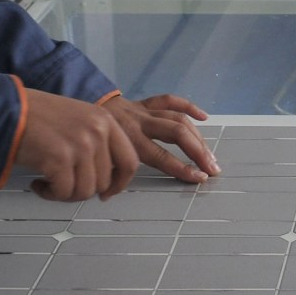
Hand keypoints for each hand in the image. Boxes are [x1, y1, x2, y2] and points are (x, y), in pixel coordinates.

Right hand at [15, 89, 139, 201]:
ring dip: (64, 194)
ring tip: (49, 182)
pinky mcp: (60, 158)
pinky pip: (63, 192)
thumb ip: (97, 142)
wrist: (9, 108)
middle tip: (64, 185)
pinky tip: (38, 183)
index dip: (120, 183)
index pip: (130, 161)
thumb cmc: (37, 114)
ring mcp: (80, 145)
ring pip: (85, 191)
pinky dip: (49, 194)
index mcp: (105, 121)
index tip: (108, 192)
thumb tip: (105, 178)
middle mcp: (97, 132)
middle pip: (105, 181)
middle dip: (83, 190)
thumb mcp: (79, 118)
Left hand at [100, 93, 217, 183]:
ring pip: (178, 119)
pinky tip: (204, 118)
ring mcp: (145, 112)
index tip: (199, 178)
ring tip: (210, 153)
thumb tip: (111, 194)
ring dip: (198, 137)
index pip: (161, 156)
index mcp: (128, 140)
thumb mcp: (97, 158)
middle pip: (177, 134)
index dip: (182, 168)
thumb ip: (110, 172)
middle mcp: (140, 124)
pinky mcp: (146, 102)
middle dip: (198, 152)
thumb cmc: (91, 137)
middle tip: (212, 167)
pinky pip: (170, 100)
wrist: (82, 104)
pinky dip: (189, 107)